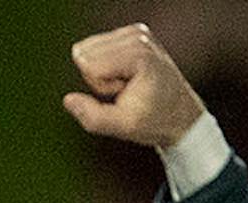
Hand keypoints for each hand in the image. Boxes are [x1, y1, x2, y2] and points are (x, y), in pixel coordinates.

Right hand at [64, 24, 207, 148]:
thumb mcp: (122, 126)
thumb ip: (92, 117)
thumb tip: (68, 99)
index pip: (90, 67)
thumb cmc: (154, 119)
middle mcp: (138, 37)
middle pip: (87, 55)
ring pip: (88, 51)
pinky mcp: (131, 33)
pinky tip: (125, 75)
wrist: (178, 113)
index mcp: (140, 56)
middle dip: (99, 78)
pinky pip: (94, 48)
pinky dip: (104, 65)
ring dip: (102, 72)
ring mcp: (135, 32)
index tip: (123, 93)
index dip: (100, 87)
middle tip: (123, 89)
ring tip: (125, 83)